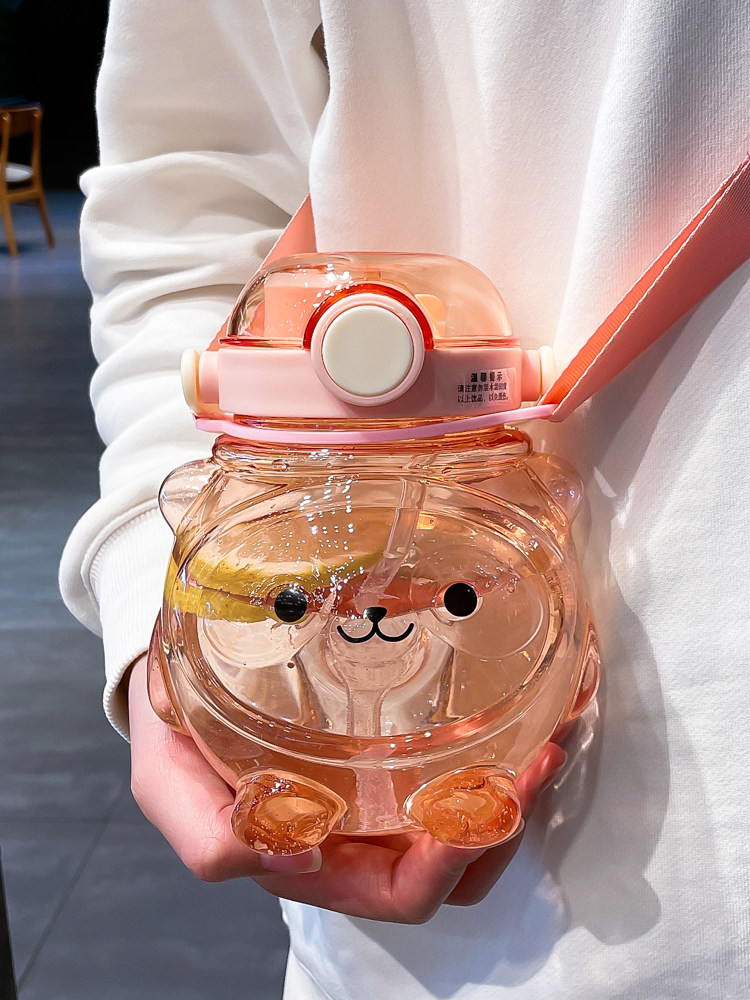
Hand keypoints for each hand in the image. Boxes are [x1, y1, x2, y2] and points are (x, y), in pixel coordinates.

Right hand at [129, 654, 565, 922]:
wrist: (180, 665)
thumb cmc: (174, 728)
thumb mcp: (167, 779)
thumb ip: (204, 830)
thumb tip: (286, 859)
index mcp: (316, 859)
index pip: (399, 892)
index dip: (444, 868)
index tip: (472, 810)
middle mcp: (361, 834)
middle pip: (457, 867)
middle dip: (504, 823)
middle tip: (538, 759)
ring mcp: (385, 788)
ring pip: (473, 821)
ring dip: (518, 788)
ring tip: (549, 731)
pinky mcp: (397, 740)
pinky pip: (461, 759)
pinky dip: (503, 741)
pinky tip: (531, 700)